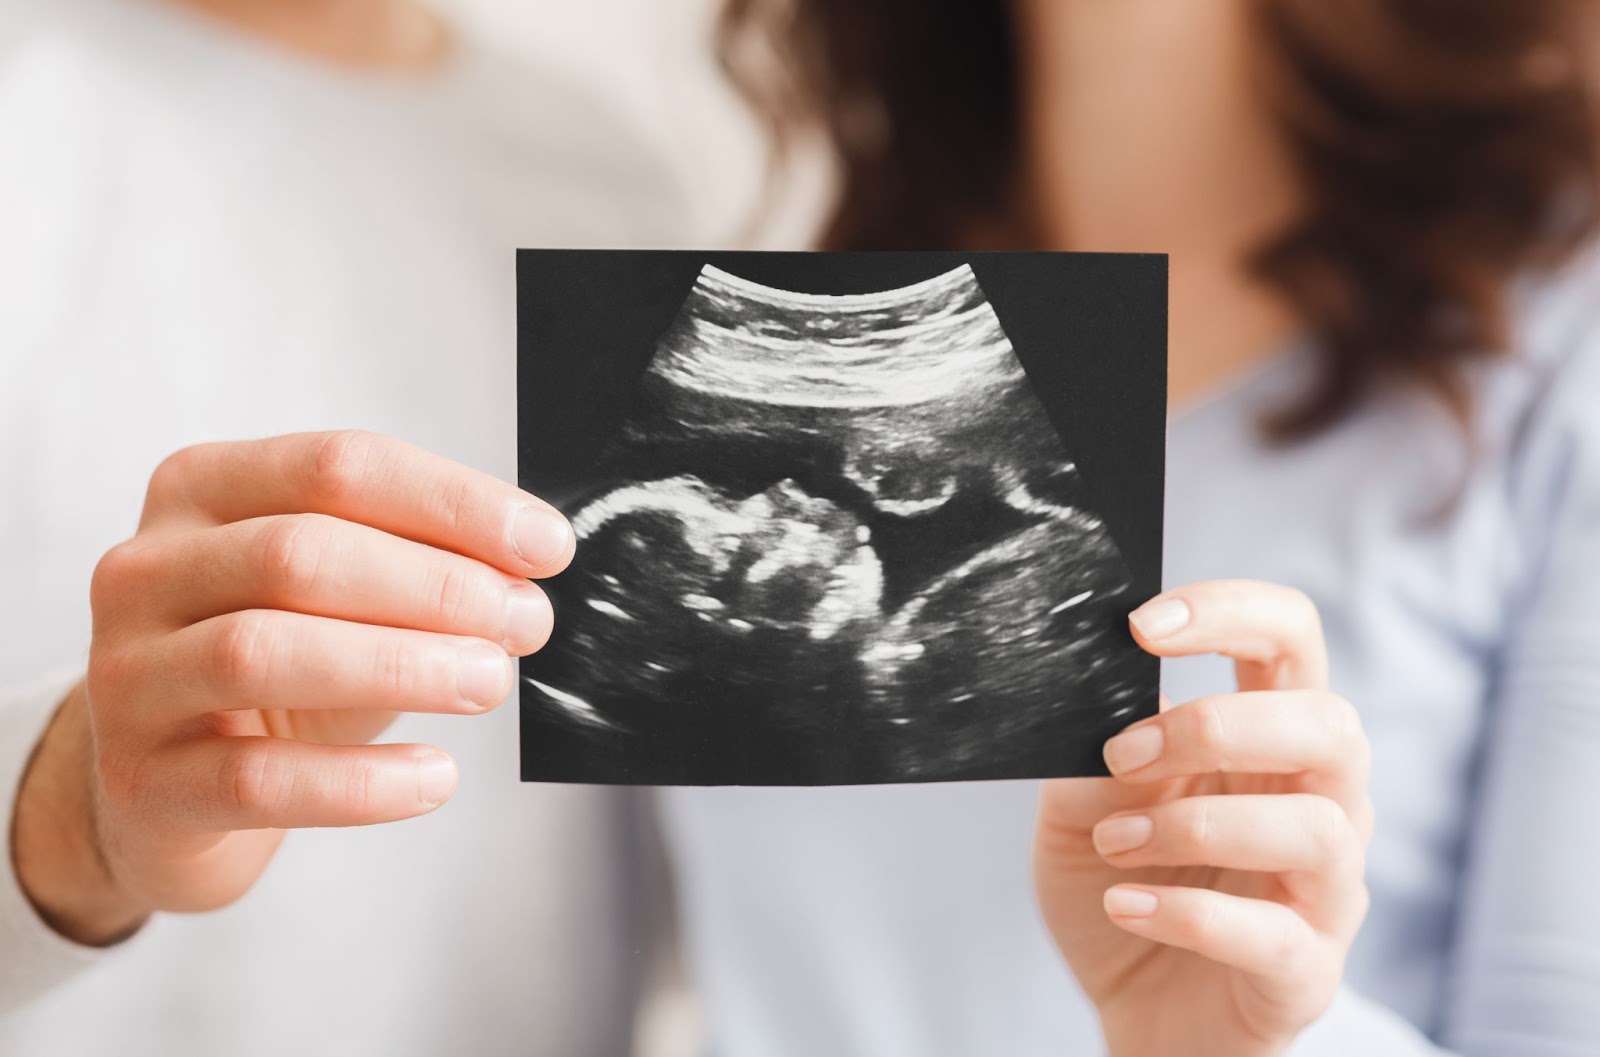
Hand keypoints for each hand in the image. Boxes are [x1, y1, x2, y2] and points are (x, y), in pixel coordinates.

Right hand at [12, 431, 572, 943]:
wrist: (172, 790)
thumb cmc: (284, 667)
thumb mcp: (345, 596)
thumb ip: (418, 564)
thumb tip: (528, 568)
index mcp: (203, 489)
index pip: (338, 467)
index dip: (454, 503)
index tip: (548, 546)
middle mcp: (147, 570)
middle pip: (299, 555)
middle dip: (436, 586)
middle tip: (527, 623)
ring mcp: (128, 678)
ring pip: (262, 654)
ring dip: (400, 666)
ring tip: (491, 682)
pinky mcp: (142, 784)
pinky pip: (256, 779)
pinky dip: (359, 780)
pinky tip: (434, 778)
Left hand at [1034, 580, 1372, 1056]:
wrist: (1135, 1013)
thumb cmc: (1121, 890)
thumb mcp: (1081, 811)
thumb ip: (1096, 758)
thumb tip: (1093, 696)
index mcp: (1268, 742)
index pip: (1290, 640)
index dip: (1230, 612)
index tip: (1141, 624)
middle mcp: (1318, 803)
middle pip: (1329, 725)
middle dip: (1219, 726)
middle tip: (1124, 755)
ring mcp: (1324, 891)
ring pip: (1317, 828)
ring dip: (1196, 824)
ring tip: (1115, 842)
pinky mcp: (1306, 972)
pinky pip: (1276, 934)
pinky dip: (1190, 913)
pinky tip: (1124, 906)